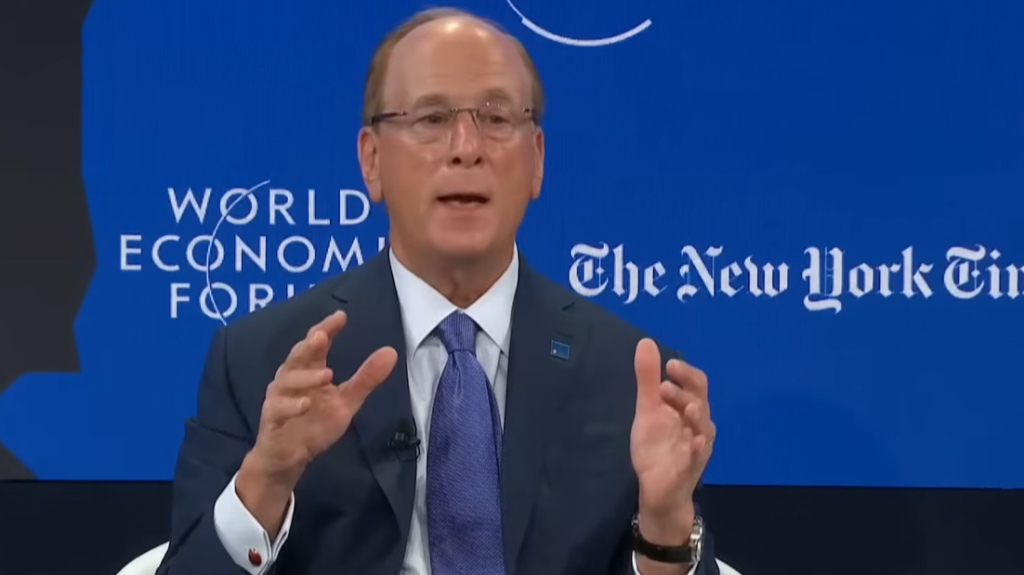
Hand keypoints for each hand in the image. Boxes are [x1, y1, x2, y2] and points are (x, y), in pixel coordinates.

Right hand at [246, 311, 397, 488]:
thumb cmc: (314, 424)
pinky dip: (291, 406)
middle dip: (309, 346)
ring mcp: (279, 398)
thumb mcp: (346, 402)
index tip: (340, 316)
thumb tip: (391, 352)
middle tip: (322, 335)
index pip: (316, 345)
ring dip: (306, 376)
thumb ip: (366, 379)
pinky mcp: (272, 419)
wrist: (287, 458)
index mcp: (309, 370)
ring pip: (288, 380)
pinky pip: (279, 409)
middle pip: (298, 356)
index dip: (326, 329)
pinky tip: (305, 404)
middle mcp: (291, 378)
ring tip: (327, 374)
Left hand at [630, 338, 714, 539]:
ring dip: (697, 416)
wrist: (657, 487)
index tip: (669, 365)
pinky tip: (697, 442)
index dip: (686, 374)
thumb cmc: (657, 446)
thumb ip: (648, 380)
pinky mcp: (690, 468)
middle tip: (665, 386)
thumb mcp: (648, 410)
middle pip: (701, 402)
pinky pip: (698, 457)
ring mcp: (697, 447)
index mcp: (688, 409)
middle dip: (687, 392)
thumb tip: (646, 342)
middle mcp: (698, 425)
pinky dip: (699, 449)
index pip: (696, 385)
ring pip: (703, 428)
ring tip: (688, 407)